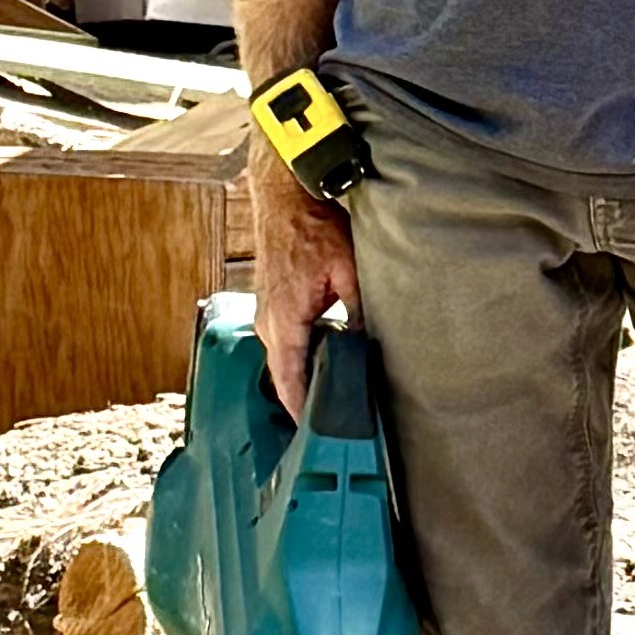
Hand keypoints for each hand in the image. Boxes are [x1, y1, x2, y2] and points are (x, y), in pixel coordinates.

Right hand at [249, 156, 357, 410]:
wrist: (284, 195)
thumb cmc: (314, 227)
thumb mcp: (349, 270)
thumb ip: (358, 312)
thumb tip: (369, 346)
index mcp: (284, 322)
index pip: (289, 382)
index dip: (303, 413)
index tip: (318, 439)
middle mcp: (268, 324)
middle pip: (285, 377)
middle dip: (306, 402)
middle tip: (335, 426)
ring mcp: (265, 315)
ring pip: (284, 361)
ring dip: (303, 380)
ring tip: (330, 403)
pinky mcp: (270, 306)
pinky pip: (284, 344)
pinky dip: (299, 359)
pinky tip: (322, 365)